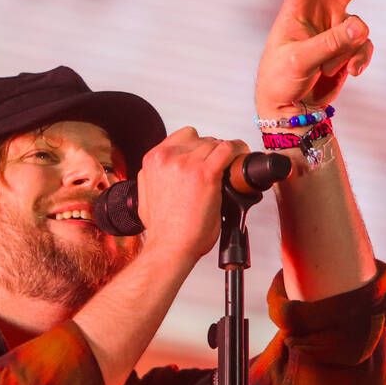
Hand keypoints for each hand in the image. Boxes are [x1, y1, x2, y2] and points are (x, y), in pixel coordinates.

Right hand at [135, 127, 248, 260]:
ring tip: (228, 167)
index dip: (197, 146)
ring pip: (214, 144)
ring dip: (223, 155)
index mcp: (153, 160)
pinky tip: (239, 155)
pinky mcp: (204, 173)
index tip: (205, 155)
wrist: (169, 247)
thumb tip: (165, 175)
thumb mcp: (146, 195)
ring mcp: (186, 164)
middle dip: (210, 153)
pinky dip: (237, 150)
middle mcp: (167, 158)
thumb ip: (154, 178)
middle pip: (200, 139)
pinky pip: (227, 149)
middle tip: (217, 167)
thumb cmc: (163, 229)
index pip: (182, 137)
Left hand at [256, 0, 385, 115]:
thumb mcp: (299, 61)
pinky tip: (350, 74)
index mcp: (298, 6)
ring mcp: (338, 29)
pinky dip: (359, 61)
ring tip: (324, 70)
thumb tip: (364, 29)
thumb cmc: (279, 79)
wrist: (289, 108)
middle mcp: (321, 11)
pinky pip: (365, 48)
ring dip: (345, 52)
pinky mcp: (349, 48)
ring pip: (360, 30)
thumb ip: (330, 43)